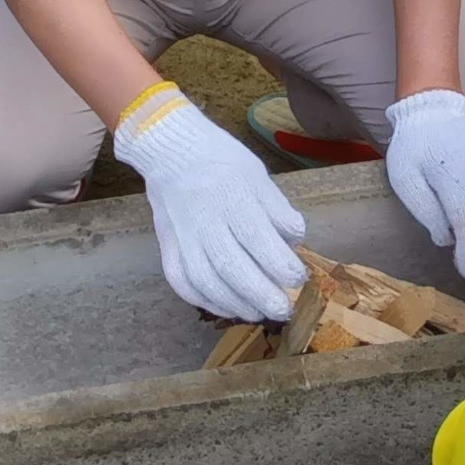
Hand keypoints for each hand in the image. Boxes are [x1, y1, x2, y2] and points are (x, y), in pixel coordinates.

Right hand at [112, 85, 308, 322]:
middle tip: (284, 310)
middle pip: (231, 267)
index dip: (279, 264)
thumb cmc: (221, 160)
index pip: (256, 238)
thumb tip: (296, 241)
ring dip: (236, 304)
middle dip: (261, 294)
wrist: (169, 151)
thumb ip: (277, 209)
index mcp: (229, 195)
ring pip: (206, 281)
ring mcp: (180, 236)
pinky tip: (228, 307)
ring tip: (259, 312)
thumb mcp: (257, 175)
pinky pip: (183, 283)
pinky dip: (206, 301)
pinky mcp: (166, 247)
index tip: (298, 278)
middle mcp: (203, 219)